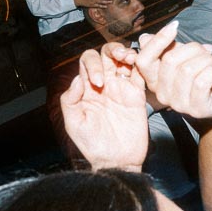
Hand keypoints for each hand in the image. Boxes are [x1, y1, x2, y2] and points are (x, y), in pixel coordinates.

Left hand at [60, 44, 149, 169]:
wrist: (116, 160)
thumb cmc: (92, 145)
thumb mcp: (74, 125)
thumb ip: (70, 101)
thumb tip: (77, 79)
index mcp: (86, 89)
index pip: (87, 63)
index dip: (92, 65)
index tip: (99, 83)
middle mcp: (104, 84)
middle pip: (106, 55)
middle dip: (112, 50)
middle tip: (119, 58)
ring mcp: (121, 88)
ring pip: (124, 60)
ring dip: (126, 52)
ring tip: (129, 57)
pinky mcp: (137, 95)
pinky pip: (140, 74)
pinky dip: (141, 64)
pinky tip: (140, 63)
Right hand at [134, 20, 211, 120]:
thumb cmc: (204, 76)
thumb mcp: (185, 58)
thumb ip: (167, 49)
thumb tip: (145, 37)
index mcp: (155, 80)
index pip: (144, 60)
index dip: (158, 40)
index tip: (175, 26)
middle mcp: (162, 94)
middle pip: (170, 60)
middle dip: (194, 48)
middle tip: (208, 50)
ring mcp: (178, 104)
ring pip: (187, 70)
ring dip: (207, 59)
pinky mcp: (198, 110)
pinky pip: (201, 83)